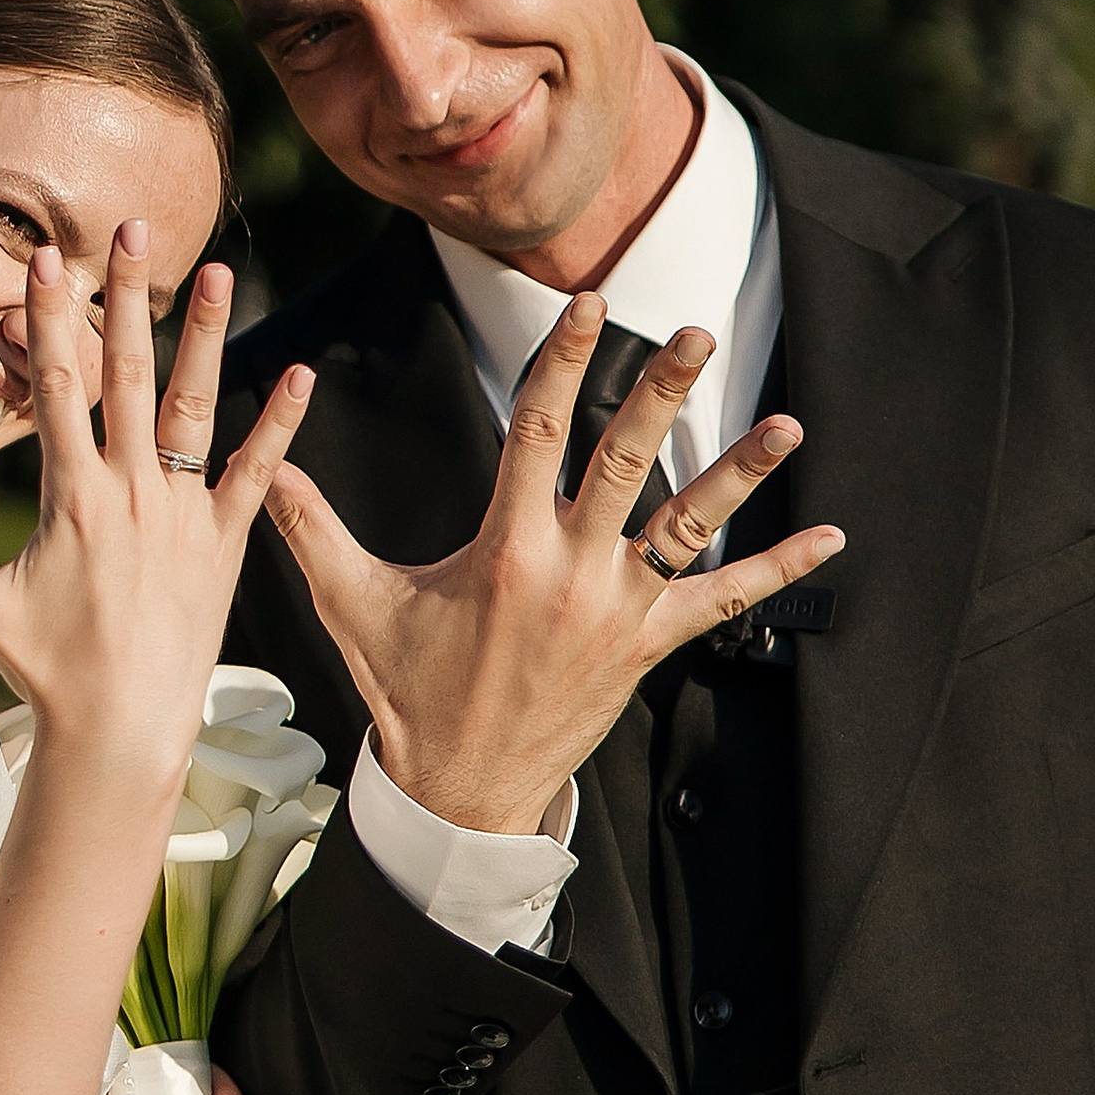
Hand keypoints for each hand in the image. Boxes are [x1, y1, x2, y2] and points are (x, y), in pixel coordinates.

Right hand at [0, 231, 313, 795]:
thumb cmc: (48, 668)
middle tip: (135, 230)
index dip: (50, 318)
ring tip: (221, 273)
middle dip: (129, 297)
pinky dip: (280, 426)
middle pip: (128, 373)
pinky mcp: (226, 541)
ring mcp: (183, 512)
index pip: (56, 386)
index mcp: (72, 495)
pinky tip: (301, 375)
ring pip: (197, 406)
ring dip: (209, 337)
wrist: (123, 726)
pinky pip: (257, 473)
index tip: (47, 259)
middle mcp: (131, 490)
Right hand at [264, 289, 845, 833]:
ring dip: (742, 472)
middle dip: (662, 392)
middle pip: (627, 462)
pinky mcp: (650, 647)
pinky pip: (724, 602)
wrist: (461, 790)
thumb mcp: (353, 605)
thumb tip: (264, 466)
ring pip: (691, 526)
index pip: (537, 431)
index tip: (586, 304)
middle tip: (697, 333)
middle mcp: (571, 572)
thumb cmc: (407, 691)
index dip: (561, 362)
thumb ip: (309, 527)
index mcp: (505, 549)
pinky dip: (778, 569)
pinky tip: (831, 538)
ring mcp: (619, 611)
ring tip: (789, 422)